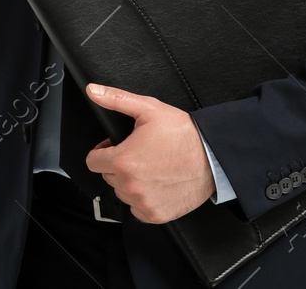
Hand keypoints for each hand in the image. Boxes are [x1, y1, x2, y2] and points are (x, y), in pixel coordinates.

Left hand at [83, 83, 215, 223]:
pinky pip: (137, 209)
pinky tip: (157, 183)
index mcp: (123, 161)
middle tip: (140, 154)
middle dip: (119, 165)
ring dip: (131, 182)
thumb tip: (94, 91)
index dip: (103, 151)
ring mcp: (143, 202)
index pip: (93, 161)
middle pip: (108, 176)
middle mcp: (130, 185)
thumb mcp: (148, 109)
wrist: (212, 156)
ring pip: (123, 193)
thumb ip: (116, 99)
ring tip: (151, 167)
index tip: (115, 147)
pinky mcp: (156, 214)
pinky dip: (144, 199)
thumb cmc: (183, 134)